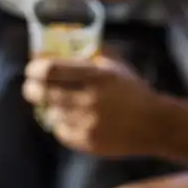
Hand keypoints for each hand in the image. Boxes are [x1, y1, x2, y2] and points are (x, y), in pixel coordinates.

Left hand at [23, 56, 161, 156]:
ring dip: (49, 108)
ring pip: (50, 114)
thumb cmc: (135, 91)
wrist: (155, 125)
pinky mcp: (89, 142)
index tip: (32, 70)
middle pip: (41, 93)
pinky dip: (61, 125)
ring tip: (55, 104)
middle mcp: (89, 100)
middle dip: (32, 89)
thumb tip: (65, 46)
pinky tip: (69, 120)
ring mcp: (88, 123)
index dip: (34, 69)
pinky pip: (61, 132)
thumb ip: (94, 53)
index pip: (49, 70)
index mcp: (95, 76)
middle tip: (32, 88)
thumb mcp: (117, 65)